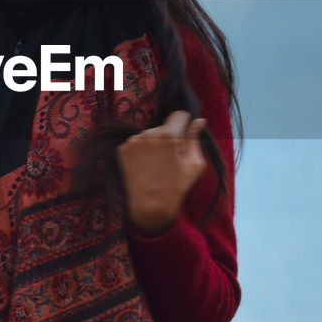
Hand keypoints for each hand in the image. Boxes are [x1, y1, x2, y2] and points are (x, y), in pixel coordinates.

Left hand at [115, 110, 207, 234]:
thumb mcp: (194, 164)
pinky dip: (142, 151)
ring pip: (149, 134)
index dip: (185, 125)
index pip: (179, 115)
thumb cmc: (176, 187)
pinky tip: (145, 166)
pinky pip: (137, 143)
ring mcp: (132, 141)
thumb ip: (195, 139)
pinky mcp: (122, 149)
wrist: (149, 206)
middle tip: (170, 159)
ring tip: (156, 164)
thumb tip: (199, 120)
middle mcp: (148, 134)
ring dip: (154, 144)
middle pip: (164, 126)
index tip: (185, 136)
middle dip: (169, 137)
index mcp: (169, 135)